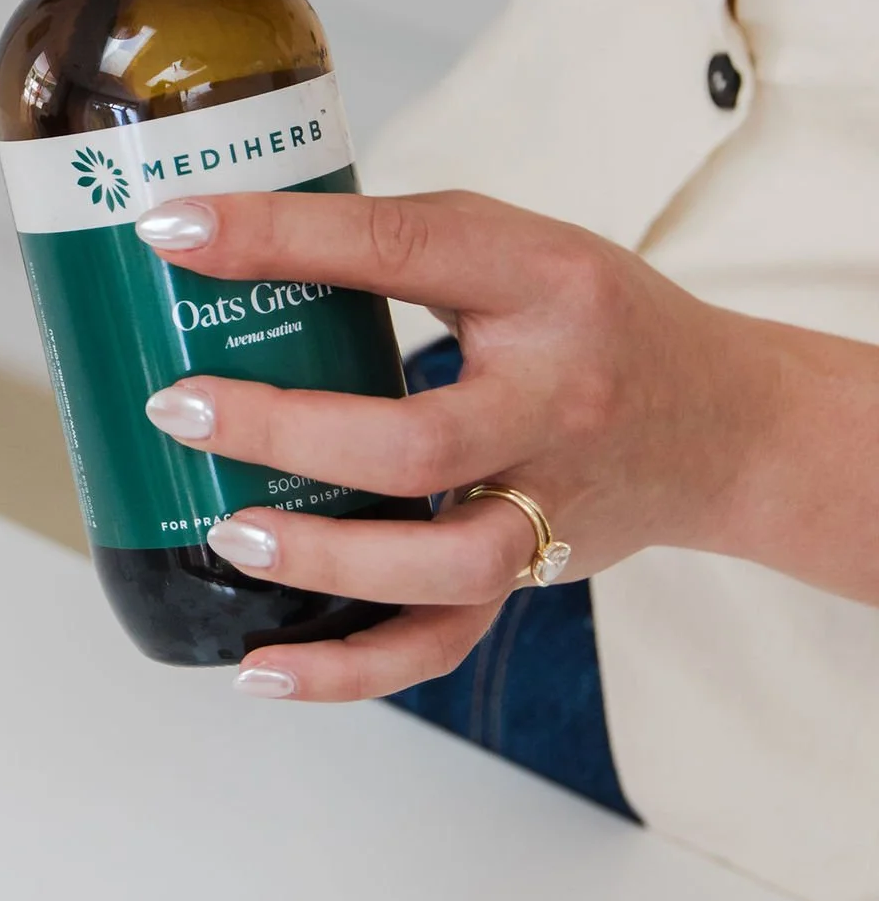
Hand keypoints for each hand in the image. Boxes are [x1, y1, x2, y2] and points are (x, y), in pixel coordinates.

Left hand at [135, 187, 756, 701]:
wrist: (725, 427)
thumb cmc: (592, 321)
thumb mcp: (512, 248)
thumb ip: (393, 247)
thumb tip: (220, 242)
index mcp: (543, 285)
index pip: (407, 247)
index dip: (285, 237)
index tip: (175, 231)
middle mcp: (556, 402)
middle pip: (423, 440)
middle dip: (288, 429)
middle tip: (183, 406)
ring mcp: (549, 505)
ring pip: (445, 566)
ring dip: (325, 560)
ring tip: (228, 535)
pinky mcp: (532, 577)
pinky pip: (442, 641)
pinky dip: (350, 667)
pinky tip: (260, 669)